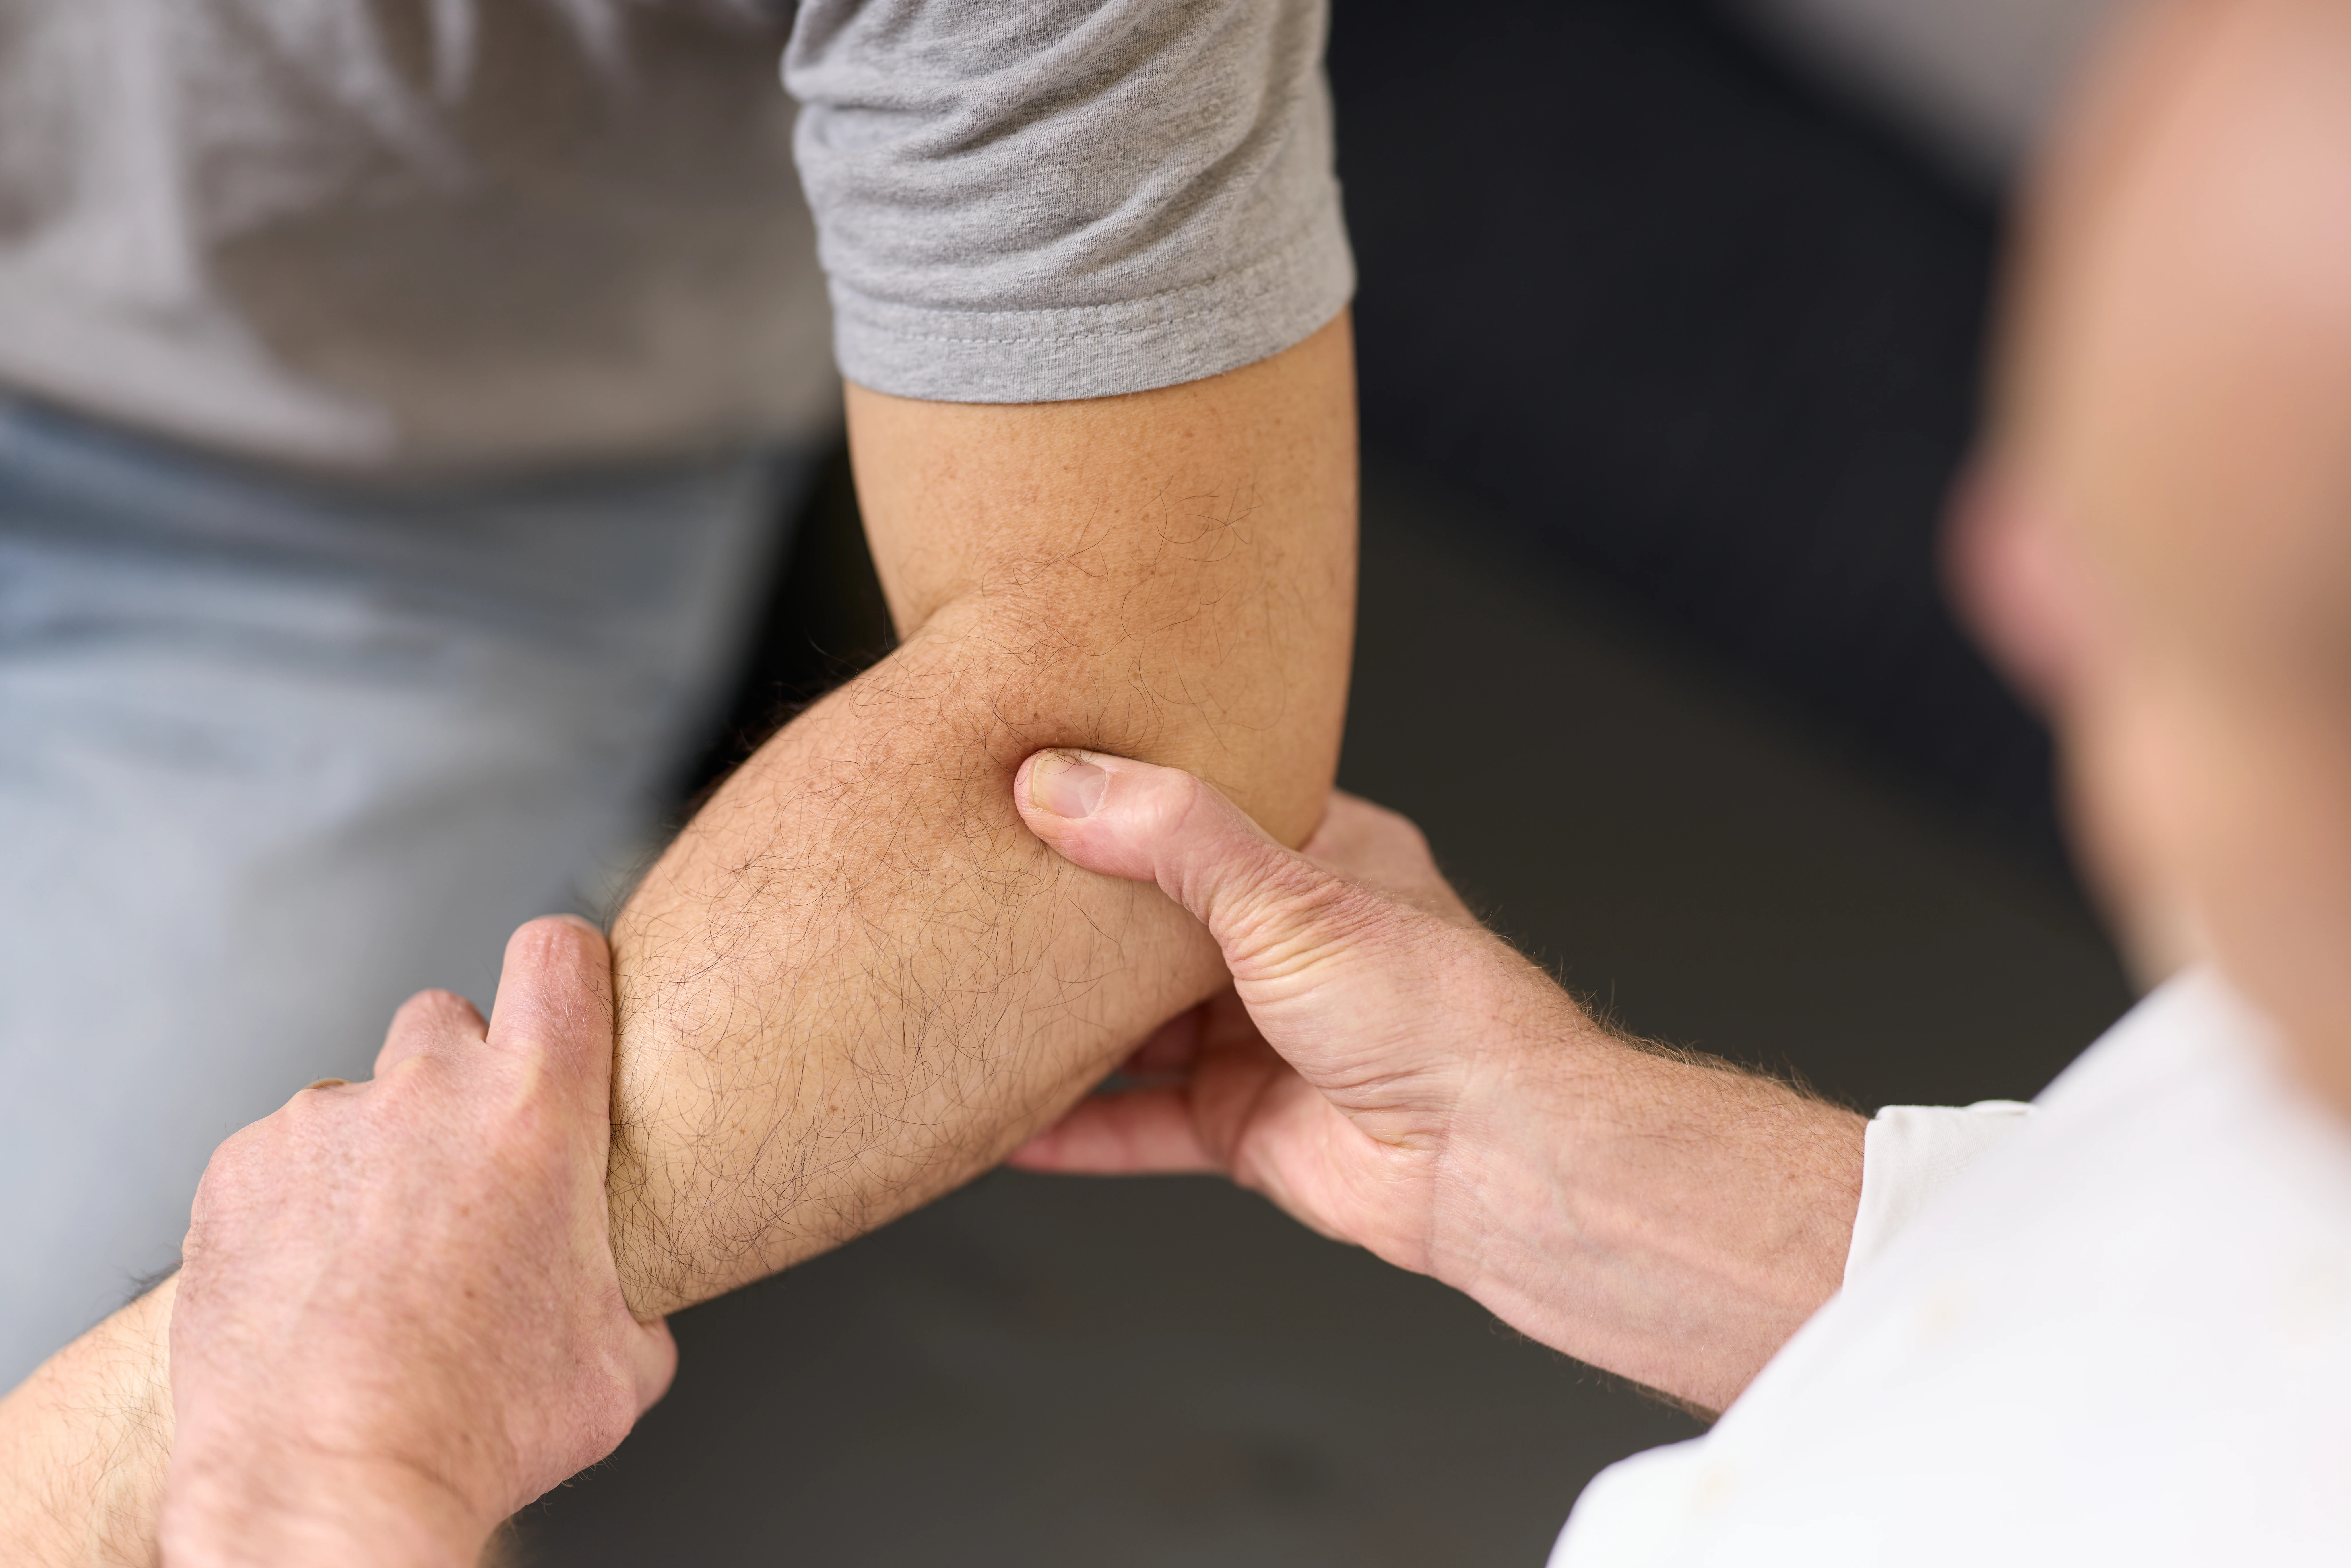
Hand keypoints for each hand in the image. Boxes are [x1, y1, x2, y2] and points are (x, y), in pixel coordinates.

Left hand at [160, 916, 675, 1567]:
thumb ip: (630, 1288)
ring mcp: (321, 1127)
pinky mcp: (239, 1173)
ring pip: (361, 1101)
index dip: (567, 972)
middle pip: (448, 1019)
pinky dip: (301, 1207)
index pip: (558, 953)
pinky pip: (283, 1159)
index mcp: (535, 1115)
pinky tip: (316, 1285)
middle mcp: (425, 1095)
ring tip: (380, 1260)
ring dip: (378, 1155)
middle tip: (465, 1170)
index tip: (564, 1007)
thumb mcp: (620, 1363)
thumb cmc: (478, 1429)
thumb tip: (627, 1295)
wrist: (330, 1486)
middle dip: (461, 1078)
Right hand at [1010, 751, 1863, 1411]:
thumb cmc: (1430, 1011)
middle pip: (1157, 927)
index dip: (1122, 798)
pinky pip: (1141, 1125)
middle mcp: (1290, 947)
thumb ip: (1167, 833)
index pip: (1205, 812)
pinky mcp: (1245, 1127)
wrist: (1490, 1157)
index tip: (1030, 782)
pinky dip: (1075, 1129)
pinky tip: (1006, 1122)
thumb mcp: (1287, 891)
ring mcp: (1265, 1041)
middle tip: (976, 892)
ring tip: (971, 1001)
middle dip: (1077, 920)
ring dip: (1064, 1026)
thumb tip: (1053, 780)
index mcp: (1323, 861)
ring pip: (1140, 1030)